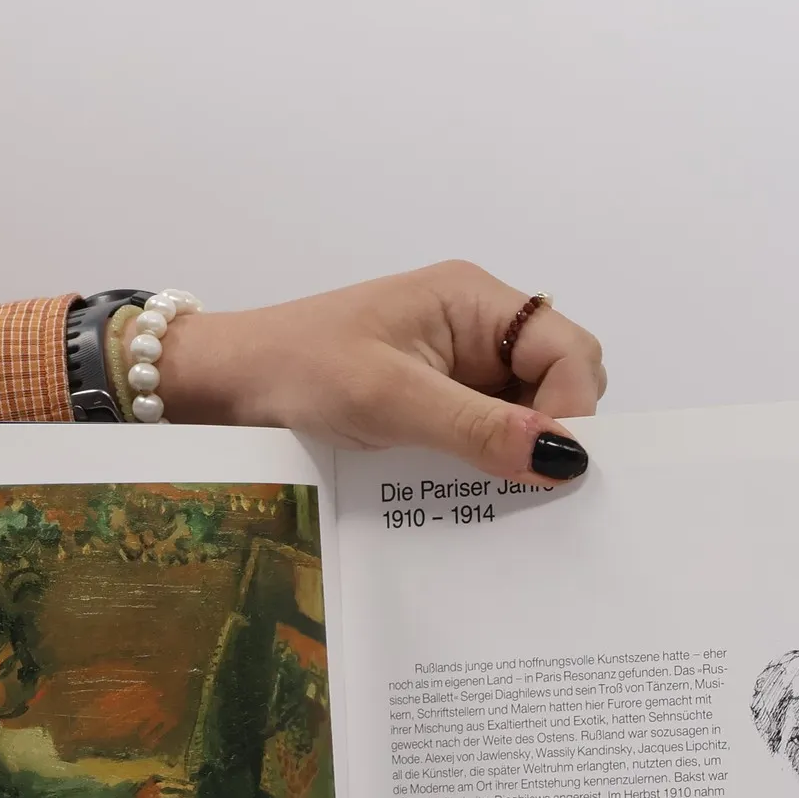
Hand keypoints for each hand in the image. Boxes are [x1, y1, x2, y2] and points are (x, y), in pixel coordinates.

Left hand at [158, 262, 605, 481]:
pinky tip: (471, 494)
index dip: (574, 407)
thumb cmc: (299, 372)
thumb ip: (479, 427)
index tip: (552, 466)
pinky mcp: (438, 402)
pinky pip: (489, 434)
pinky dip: (489, 464)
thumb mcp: (390, 400)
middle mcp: (479, 327)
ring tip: (496, 497)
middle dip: (553, 432)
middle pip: (561, 380)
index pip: (569, 349)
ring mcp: (460, 366)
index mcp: (476, 300)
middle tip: (524, 485)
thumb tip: (565, 459)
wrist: (225, 388)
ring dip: (519, 454)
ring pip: (529, 413)